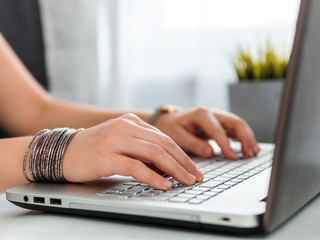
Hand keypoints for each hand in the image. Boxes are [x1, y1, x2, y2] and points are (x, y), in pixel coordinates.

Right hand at [63, 114, 203, 189]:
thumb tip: (168, 166)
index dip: (182, 154)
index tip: (194, 168)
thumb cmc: (95, 149)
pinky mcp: (105, 156)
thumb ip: (143, 150)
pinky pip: (135, 166)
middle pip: (163, 144)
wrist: (64, 151)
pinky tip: (163, 184)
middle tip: (196, 177)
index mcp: (131, 122)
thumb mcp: (122, 143)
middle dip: (183, 162)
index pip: (164, 138)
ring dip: (173, 169)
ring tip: (185, 181)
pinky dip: (152, 176)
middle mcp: (125, 127)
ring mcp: (115, 139)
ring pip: (153, 153)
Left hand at [155, 107, 259, 159]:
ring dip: (248, 138)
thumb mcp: (177, 136)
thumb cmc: (171, 128)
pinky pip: (236, 129)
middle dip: (245, 138)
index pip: (218, 130)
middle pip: (235, 122)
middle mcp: (212, 113)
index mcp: (201, 114)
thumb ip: (193, 144)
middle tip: (250, 154)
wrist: (169, 120)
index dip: (226, 144)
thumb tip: (210, 152)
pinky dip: (244, 138)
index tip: (231, 157)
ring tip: (253, 153)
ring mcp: (218, 117)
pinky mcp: (220, 123)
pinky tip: (250, 148)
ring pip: (239, 124)